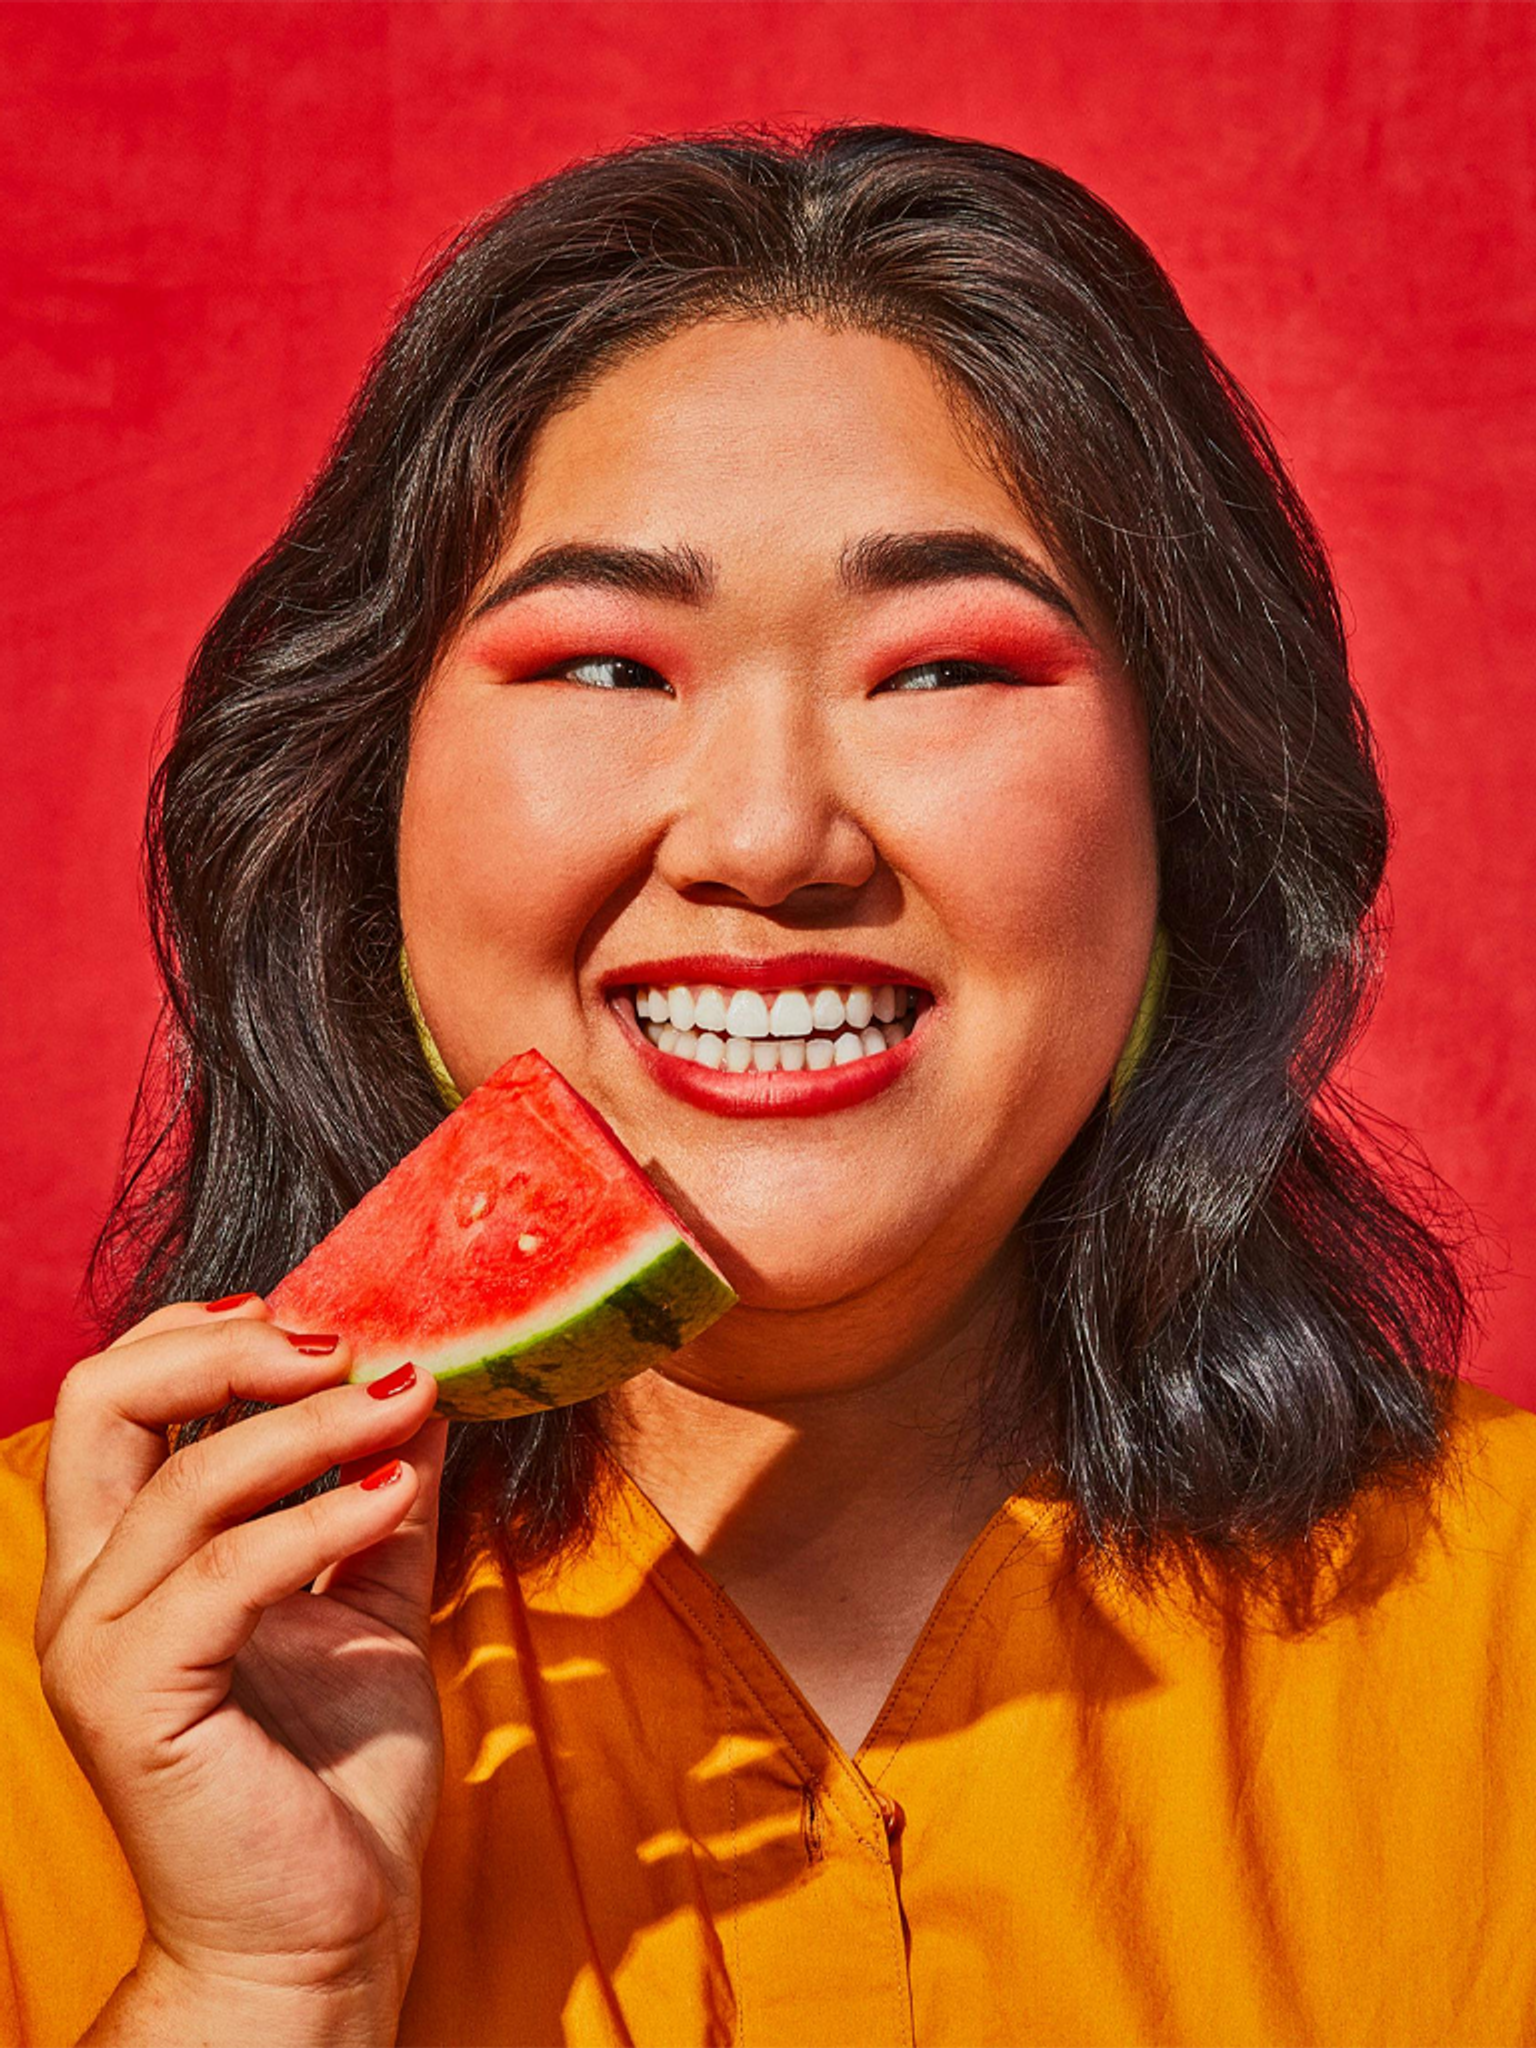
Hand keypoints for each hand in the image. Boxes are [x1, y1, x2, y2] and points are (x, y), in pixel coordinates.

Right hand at [35, 1295, 448, 2014]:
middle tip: (343, 1342)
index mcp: (130, 1558)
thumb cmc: (335, 1779)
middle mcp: (89, 1590)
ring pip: (183, 1477)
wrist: (322, 1936)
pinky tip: (397, 1490)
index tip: (318, 1312)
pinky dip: (319, 1518)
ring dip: (313, 1425)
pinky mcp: (137, 1703)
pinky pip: (225, 1574)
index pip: (120, 1391)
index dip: (205, 1329)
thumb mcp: (372, 1604)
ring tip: (410, 1400)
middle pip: (105, 1398)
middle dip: (228, 1346)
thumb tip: (423, 1386)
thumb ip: (381, 1497)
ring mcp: (99, 1647)